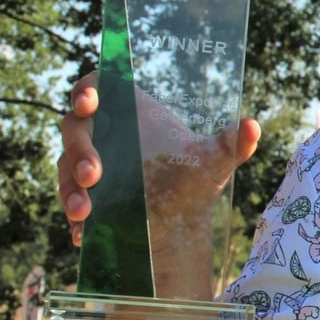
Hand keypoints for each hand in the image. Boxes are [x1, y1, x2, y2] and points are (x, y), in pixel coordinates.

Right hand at [56, 72, 260, 246]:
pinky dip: (73, 216)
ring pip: (65, 167)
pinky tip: (83, 233)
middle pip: (74, 128)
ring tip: (85, 211)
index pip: (96, 86)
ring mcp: (86, 164)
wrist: (180, 223)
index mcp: (130, 112)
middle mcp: (103, 134)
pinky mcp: (81, 195)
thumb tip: (254, 126)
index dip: (85, 90)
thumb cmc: (193, 179)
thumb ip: (231, 142)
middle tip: (93, 175)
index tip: (89, 103)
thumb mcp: (215, 161)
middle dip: (79, 150)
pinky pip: (67, 201)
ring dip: (70, 189)